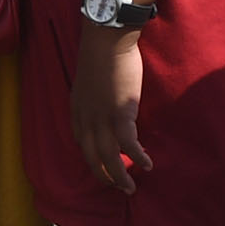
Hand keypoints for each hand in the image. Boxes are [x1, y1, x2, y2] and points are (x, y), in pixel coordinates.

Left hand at [72, 25, 151, 192]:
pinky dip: (137, 157)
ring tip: (130, 188)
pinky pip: (128, 144)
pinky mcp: (120, 113)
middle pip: (92, 156)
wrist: (106, 38)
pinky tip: (147, 165)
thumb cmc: (100, 53)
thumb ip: (94, 97)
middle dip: (104, 176)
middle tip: (117, 187)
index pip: (82, 143)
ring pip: (109, 157)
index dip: (93, 158)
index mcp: (77, 109)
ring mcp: (102, 117)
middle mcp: (86, 118)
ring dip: (120, 176)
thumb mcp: (89, 81)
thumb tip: (107, 104)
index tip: (103, 166)